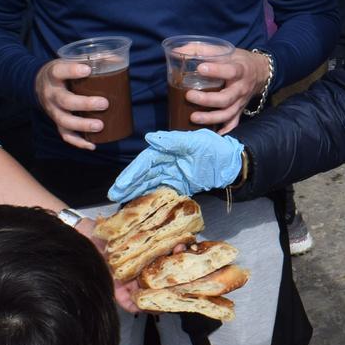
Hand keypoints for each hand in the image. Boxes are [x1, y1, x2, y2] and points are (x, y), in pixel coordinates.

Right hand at [35, 58, 119, 150]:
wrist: (38, 84)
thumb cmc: (62, 72)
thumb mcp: (69, 61)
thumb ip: (91, 60)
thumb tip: (118, 59)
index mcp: (54, 74)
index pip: (59, 71)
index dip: (72, 70)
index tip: (87, 69)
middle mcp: (51, 94)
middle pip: (64, 100)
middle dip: (85, 104)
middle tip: (104, 103)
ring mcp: (53, 110)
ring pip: (64, 121)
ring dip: (82, 125)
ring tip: (100, 125)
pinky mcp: (56, 122)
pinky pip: (65, 135)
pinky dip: (78, 142)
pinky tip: (92, 145)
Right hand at [107, 129, 244, 201]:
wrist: (231, 165)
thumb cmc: (215, 149)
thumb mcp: (197, 142)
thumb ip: (174, 141)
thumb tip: (150, 138)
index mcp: (168, 149)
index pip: (146, 161)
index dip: (132, 172)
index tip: (121, 183)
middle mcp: (166, 161)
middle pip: (143, 174)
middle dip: (128, 184)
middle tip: (114, 195)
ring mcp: (171, 174)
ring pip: (149, 184)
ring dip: (134, 192)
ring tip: (120, 201)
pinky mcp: (178, 186)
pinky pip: (160, 192)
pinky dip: (149, 198)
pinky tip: (138, 205)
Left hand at [175, 51, 270, 131]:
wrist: (260, 71)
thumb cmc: (237, 60)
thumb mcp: (224, 50)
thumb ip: (201, 50)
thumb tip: (176, 51)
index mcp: (240, 70)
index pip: (230, 71)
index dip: (216, 70)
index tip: (200, 68)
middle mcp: (241, 88)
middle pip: (226, 98)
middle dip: (207, 100)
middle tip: (189, 96)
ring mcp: (241, 102)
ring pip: (228, 114)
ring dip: (210, 118)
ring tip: (193, 117)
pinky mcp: (240, 111)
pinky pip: (233, 123)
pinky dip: (224, 130)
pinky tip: (212, 134)